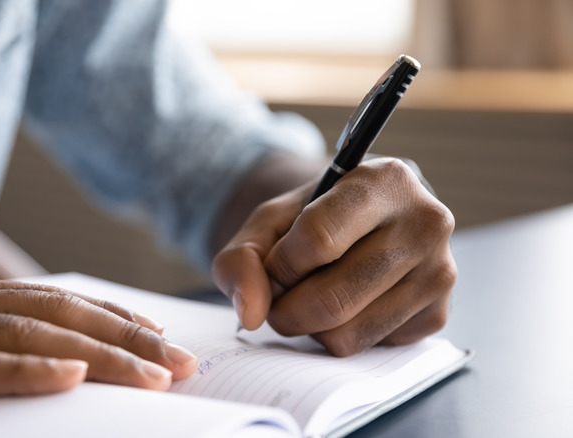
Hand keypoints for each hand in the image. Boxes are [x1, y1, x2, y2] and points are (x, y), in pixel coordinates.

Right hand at [0, 265, 196, 405]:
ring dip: (98, 352)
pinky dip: (23, 369)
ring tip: (154, 372)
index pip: (52, 302)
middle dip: (126, 337)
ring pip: (27, 334)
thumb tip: (12, 360)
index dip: (110, 318)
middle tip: (182, 361)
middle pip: (58, 314)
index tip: (158, 336)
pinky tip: (69, 375)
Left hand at [213, 158, 455, 355]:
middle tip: (279, 298)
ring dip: (310, 327)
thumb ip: (242, 258)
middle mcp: (426, 223)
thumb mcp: (269, 221)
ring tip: (311, 296)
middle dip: (286, 310)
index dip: (280, 266)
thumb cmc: (313, 218)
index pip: (318, 240)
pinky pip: (369, 348)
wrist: (363, 224)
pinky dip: (342, 336)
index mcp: (386, 180)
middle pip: (332, 298)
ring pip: (348, 333)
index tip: (274, 267)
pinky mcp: (439, 314)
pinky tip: (347, 304)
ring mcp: (439, 272)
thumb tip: (252, 314)